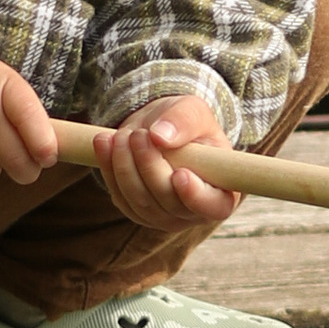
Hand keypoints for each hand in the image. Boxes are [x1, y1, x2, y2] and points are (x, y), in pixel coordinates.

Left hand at [86, 93, 240, 233]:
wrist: (160, 128)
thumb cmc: (187, 123)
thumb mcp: (193, 111)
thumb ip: (183, 121)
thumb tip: (160, 137)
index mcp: (223, 192)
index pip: (214, 206)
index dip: (196, 196)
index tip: (179, 174)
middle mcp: (195, 212)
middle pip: (169, 202)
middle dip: (150, 166)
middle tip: (139, 135)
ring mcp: (164, 216)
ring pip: (140, 201)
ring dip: (126, 167)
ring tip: (122, 135)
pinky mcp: (137, 211)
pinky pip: (120, 197)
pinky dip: (109, 169)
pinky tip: (105, 143)